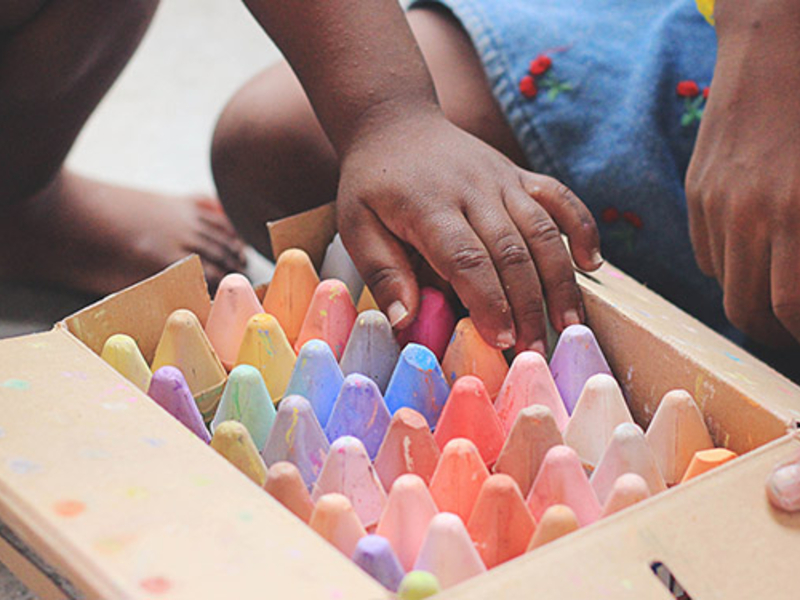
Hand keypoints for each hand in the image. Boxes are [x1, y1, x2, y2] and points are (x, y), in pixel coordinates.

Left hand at [337, 108, 601, 352]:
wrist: (395, 124)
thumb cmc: (372, 184)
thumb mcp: (356, 225)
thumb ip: (382, 270)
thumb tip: (405, 320)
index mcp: (429, 206)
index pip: (466, 259)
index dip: (489, 301)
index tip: (502, 340)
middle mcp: (472, 190)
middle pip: (511, 251)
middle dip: (528, 305)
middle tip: (535, 350)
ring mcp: (500, 179)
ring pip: (541, 229)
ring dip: (560, 279)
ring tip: (569, 323)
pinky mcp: (518, 174)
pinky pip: (559, 197)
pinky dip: (581, 227)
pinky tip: (591, 263)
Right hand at [685, 0, 799, 345]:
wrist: (776, 47)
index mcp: (793, 212)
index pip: (788, 304)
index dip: (797, 328)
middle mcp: (746, 215)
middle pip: (745, 308)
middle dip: (771, 329)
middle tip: (790, 325)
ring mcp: (713, 204)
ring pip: (722, 282)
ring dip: (749, 296)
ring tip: (773, 287)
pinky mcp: (696, 192)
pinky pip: (706, 251)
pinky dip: (728, 263)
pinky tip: (752, 247)